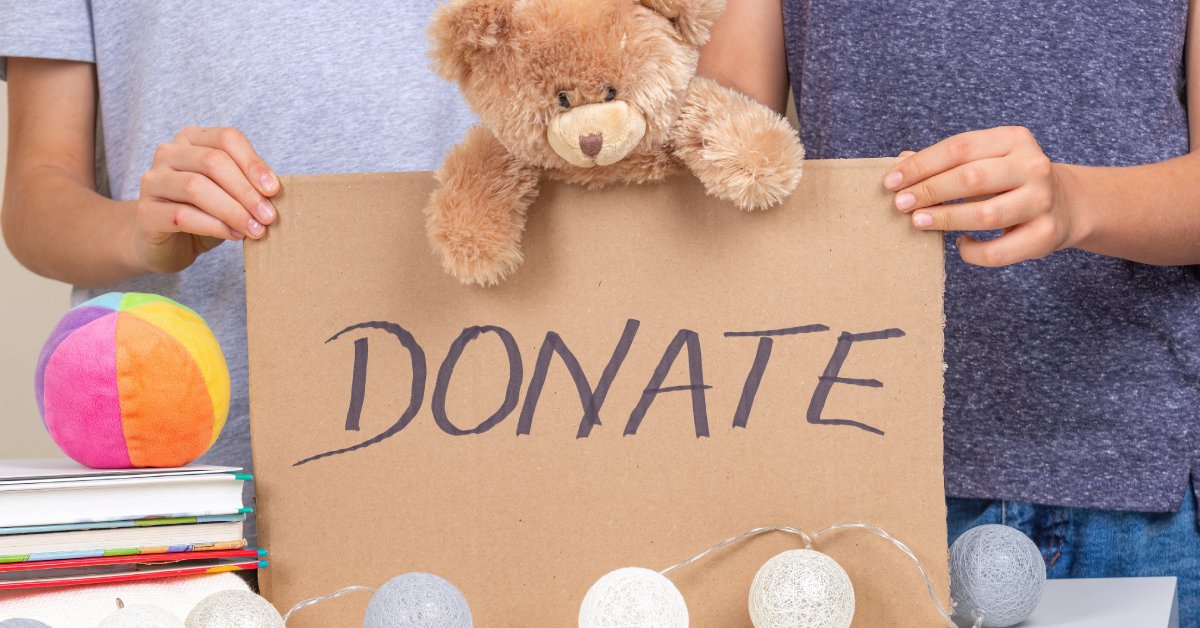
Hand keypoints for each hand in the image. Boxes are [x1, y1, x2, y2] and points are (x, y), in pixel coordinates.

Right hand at [134, 126, 279, 273]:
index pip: (227, 139)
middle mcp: (168, 153)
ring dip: (233, 210)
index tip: (274, 190)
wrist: (164, 243)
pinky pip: (182, 215)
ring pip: (196, 187)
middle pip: (213, 162)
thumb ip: (248, 185)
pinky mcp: (144, 212)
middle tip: (268, 217)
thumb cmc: (203, 213)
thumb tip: (275, 192)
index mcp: (192, 139)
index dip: (253, 163)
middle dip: (246, 191)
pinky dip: (214, 226)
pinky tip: (233, 235)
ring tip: (255, 229)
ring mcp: (152, 181)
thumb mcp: (229, 193)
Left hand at [883, 126, 1077, 266]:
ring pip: (986, 214)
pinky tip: (960, 245)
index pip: (959, 147)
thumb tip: (899, 162)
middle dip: (929, 192)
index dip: (921, 165)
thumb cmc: (1010, 180)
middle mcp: (1032, 166)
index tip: (891, 181)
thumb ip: (946, 162)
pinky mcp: (1045, 235)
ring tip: (919, 222)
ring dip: (946, 220)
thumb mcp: (985, 160)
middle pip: (971, 178)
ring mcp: (1042, 201)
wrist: (1067, 204)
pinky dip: (973, 252)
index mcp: (1013, 139)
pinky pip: (1000, 251)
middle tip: (900, 204)